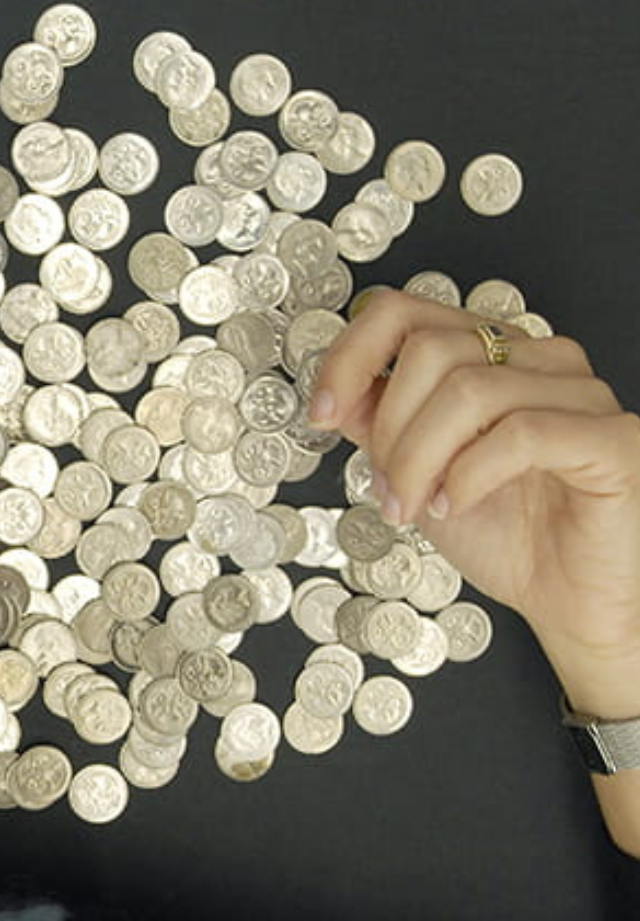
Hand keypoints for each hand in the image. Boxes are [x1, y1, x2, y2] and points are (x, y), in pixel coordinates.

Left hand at [307, 289, 639, 710]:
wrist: (569, 599)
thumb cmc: (507, 535)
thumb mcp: (416, 473)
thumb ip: (379, 424)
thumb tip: (334, 392)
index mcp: (489, 354)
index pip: (402, 312)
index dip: (349, 356)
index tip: (319, 413)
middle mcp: (538, 358)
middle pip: (431, 350)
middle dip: (390, 430)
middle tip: (389, 491)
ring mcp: (581, 392)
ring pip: (470, 390)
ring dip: (421, 460)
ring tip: (417, 506)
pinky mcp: (612, 438)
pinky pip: (523, 434)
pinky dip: (470, 476)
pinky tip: (458, 505)